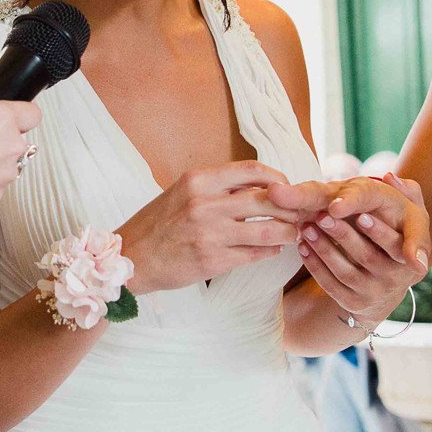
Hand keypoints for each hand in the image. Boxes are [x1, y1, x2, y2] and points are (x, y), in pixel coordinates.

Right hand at [117, 160, 303, 293]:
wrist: (130, 257)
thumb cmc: (158, 224)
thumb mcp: (183, 193)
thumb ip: (218, 187)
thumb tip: (258, 185)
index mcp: (199, 181)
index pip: (253, 170)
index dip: (278, 178)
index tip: (286, 187)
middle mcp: (206, 204)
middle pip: (268, 199)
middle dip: (292, 208)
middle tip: (300, 213)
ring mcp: (210, 234)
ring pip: (268, 231)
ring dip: (288, 233)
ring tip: (292, 234)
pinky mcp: (213, 261)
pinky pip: (255, 254)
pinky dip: (270, 251)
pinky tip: (273, 249)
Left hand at [267, 175, 430, 321]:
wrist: (384, 285)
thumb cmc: (394, 237)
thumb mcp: (410, 216)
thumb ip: (407, 193)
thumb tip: (389, 177)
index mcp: (409, 256)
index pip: (397, 245)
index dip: (379, 231)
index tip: (361, 216)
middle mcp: (395, 279)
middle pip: (367, 257)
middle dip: (343, 235)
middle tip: (323, 216)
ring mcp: (373, 293)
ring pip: (345, 272)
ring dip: (324, 249)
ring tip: (307, 228)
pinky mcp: (353, 304)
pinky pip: (331, 285)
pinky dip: (315, 266)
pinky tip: (303, 247)